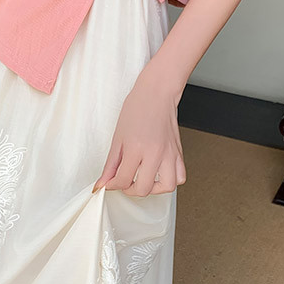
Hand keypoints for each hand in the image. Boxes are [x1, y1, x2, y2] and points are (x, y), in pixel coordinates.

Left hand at [93, 64, 185, 197]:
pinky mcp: (179, 153)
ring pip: (166, 187)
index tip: (109, 183)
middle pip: (143, 188)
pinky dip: (170, 181)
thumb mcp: (118, 137)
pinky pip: (180, 177)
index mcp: (136, 147)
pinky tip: (159, 174)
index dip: (112, 185)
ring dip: (153, 189)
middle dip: (130, 190)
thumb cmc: (137, 108)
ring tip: (143, 181)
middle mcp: (155, 153)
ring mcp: (169, 154)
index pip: (123, 179)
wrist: (156, 93)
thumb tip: (103, 181)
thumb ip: (111, 163)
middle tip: (124, 182)